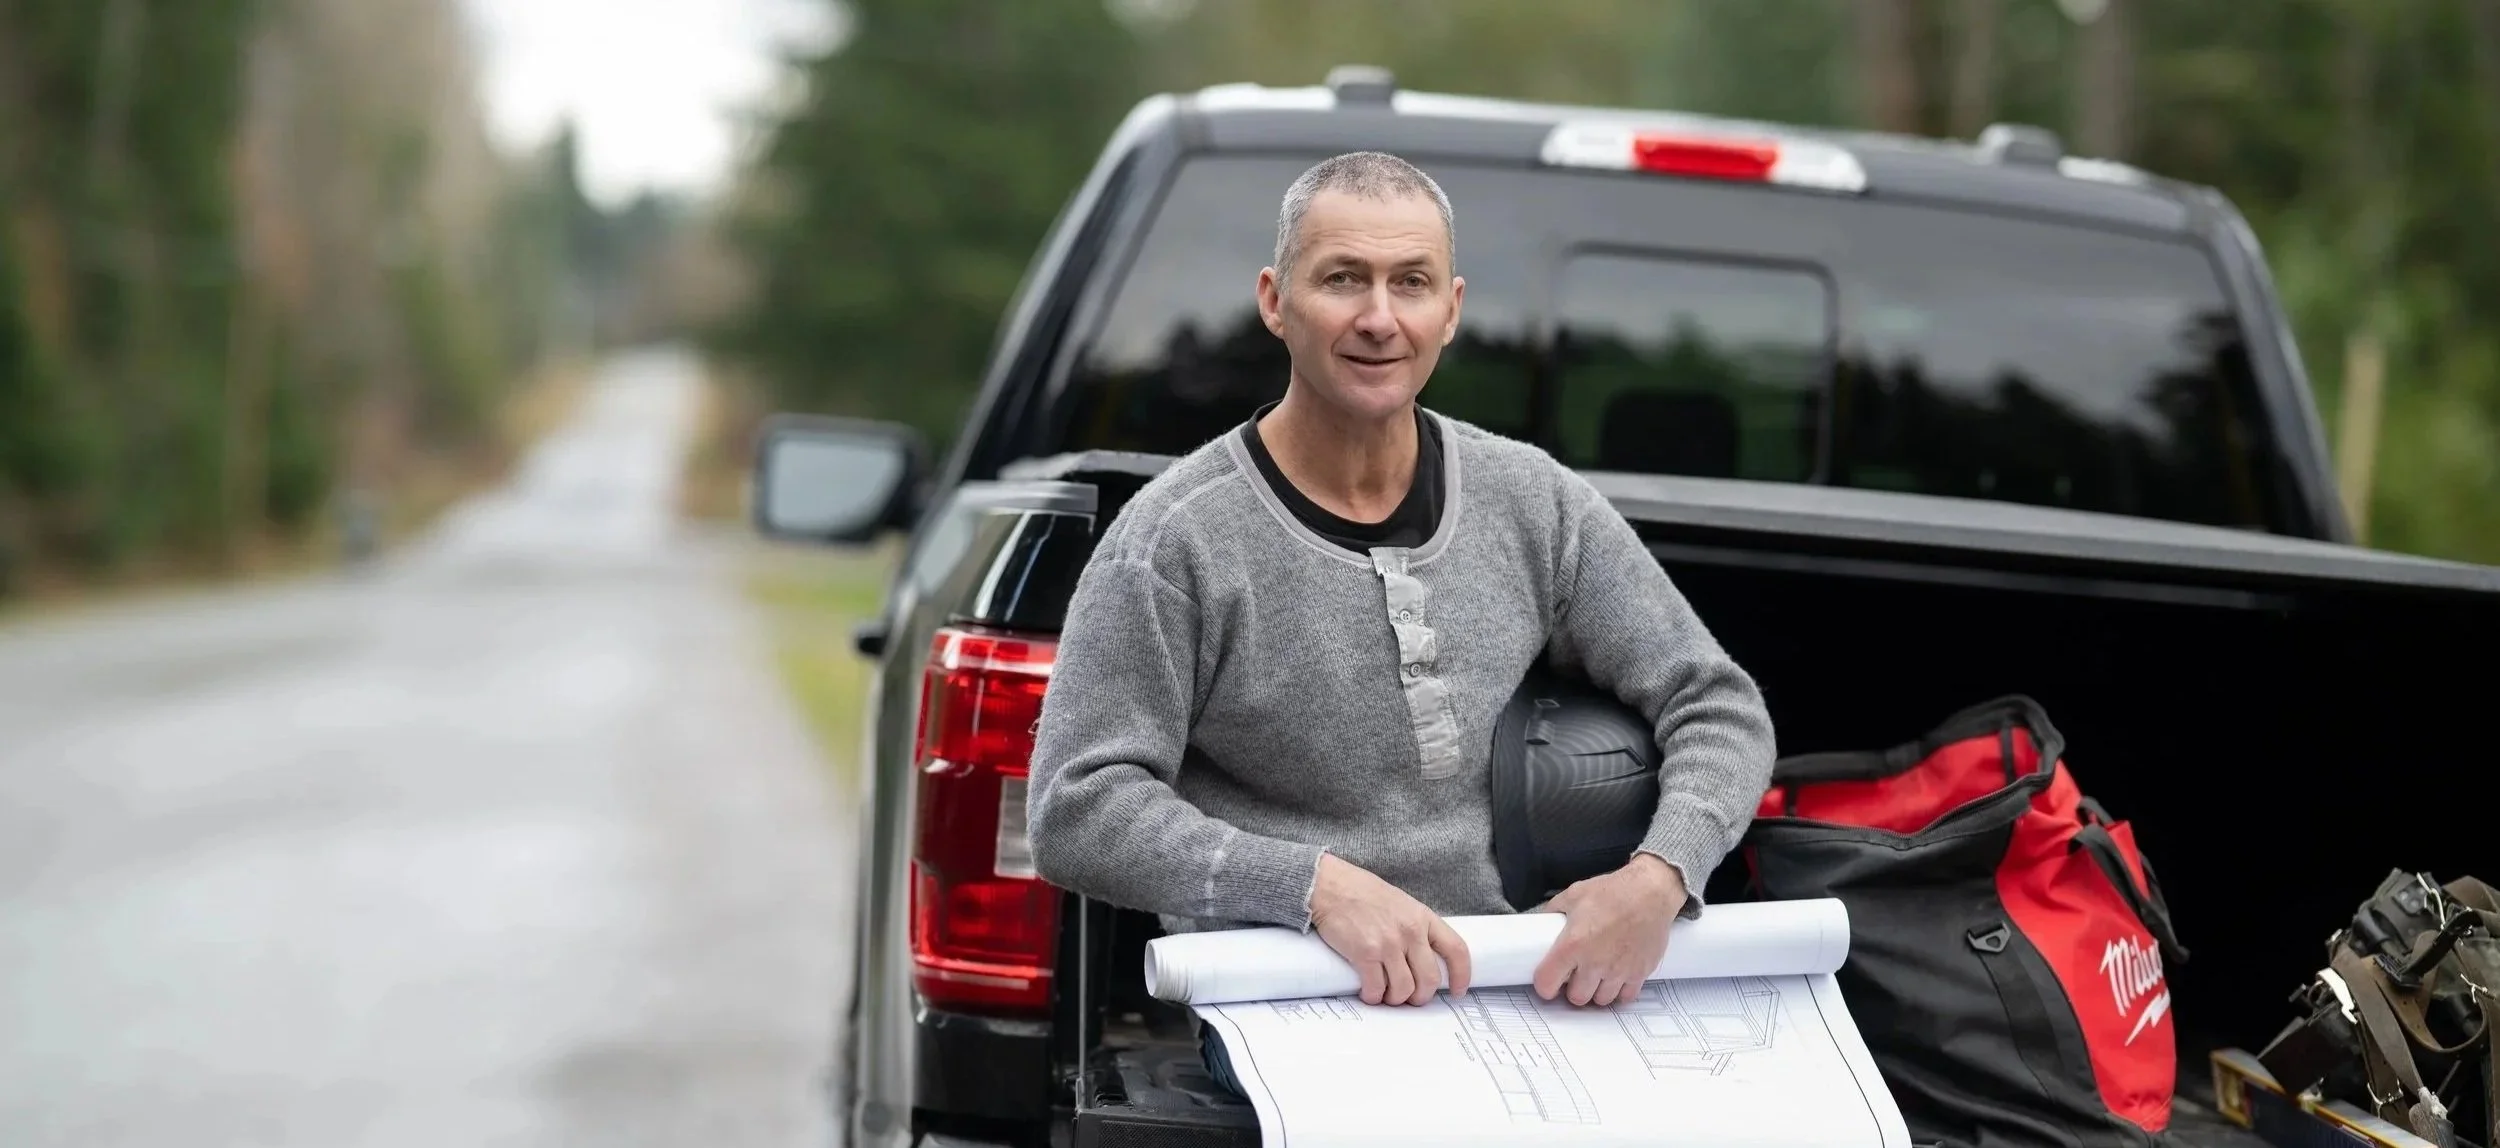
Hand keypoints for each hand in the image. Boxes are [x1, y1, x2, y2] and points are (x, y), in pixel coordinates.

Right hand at [1309, 853, 1471, 1005]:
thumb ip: (1415, 928)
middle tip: (1411, 998)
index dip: (1462, 975)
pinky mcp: (1365, 953)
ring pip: (1404, 989)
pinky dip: (1373, 997)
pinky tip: (1369, 992)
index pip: (1456, 950)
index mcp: (1423, 917)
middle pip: (1430, 979)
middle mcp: (1410, 931)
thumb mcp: (1401, 904)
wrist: (1331, 886)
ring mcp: (1388, 943)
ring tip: (1386, 995)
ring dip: (1396, 999)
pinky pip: (1376, 989)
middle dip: (1421, 996)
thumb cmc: (1362, 894)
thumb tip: (1422, 959)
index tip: (1457, 991)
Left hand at [1531, 853, 1687, 1006]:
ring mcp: (1618, 970)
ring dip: (1596, 991)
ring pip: (1601, 1000)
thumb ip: (1554, 911)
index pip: (1547, 983)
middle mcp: (1594, 962)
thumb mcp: (1574, 894)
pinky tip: (1616, 977)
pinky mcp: (1640, 972)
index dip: (1544, 985)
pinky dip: (1619, 990)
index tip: (1547, 981)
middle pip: (1576, 998)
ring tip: (1596, 976)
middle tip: (1575, 977)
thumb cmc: (1613, 892)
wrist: (1650, 892)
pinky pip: (1625, 997)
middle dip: (1573, 989)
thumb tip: (1543, 921)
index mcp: (1572, 944)